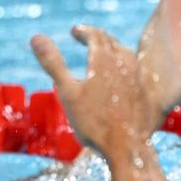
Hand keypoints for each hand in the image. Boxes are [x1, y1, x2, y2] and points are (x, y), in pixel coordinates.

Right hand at [31, 26, 154, 158]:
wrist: (127, 148)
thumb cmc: (94, 123)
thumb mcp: (67, 92)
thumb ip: (53, 63)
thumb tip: (35, 37)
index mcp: (104, 59)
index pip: (95, 35)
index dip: (84, 32)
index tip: (74, 32)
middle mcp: (125, 63)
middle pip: (111, 42)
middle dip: (97, 37)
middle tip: (86, 38)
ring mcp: (138, 78)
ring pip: (125, 54)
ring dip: (112, 49)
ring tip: (104, 53)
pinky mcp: (145, 92)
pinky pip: (135, 70)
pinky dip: (123, 65)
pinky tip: (121, 77)